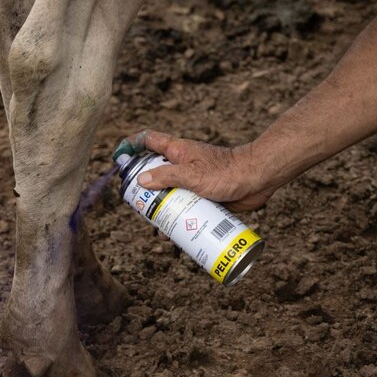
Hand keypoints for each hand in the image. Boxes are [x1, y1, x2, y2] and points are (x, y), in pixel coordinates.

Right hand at [113, 130, 277, 211]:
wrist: (257, 179)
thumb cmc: (226, 172)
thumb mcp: (191, 175)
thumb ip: (166, 177)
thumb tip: (141, 180)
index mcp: (178, 151)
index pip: (149, 141)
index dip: (131, 146)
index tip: (119, 158)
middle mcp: (183, 164)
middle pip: (155, 173)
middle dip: (143, 189)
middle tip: (136, 205)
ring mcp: (194, 181)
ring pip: (170, 194)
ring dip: (161, 209)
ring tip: (156, 227)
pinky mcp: (205, 196)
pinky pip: (187, 207)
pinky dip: (179, 219)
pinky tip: (175, 236)